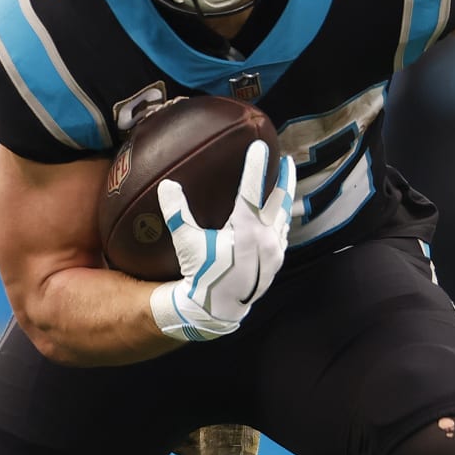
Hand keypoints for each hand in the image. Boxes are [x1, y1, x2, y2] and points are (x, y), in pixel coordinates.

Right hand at [148, 141, 295, 340]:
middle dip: (284, 178)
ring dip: (286, 197)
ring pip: (285, 216)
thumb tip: (167, 185)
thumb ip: (177, 213)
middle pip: (280, 200)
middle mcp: (266, 237)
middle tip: (287, 160)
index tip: (260, 146)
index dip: (256, 165)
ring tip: (287, 183)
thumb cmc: (202, 274)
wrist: (218, 308)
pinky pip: (283, 233)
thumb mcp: (187, 243)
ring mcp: (275, 250)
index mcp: (246, 229)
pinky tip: (280, 215)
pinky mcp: (276, 261)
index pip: (253, 189)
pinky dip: (282, 219)